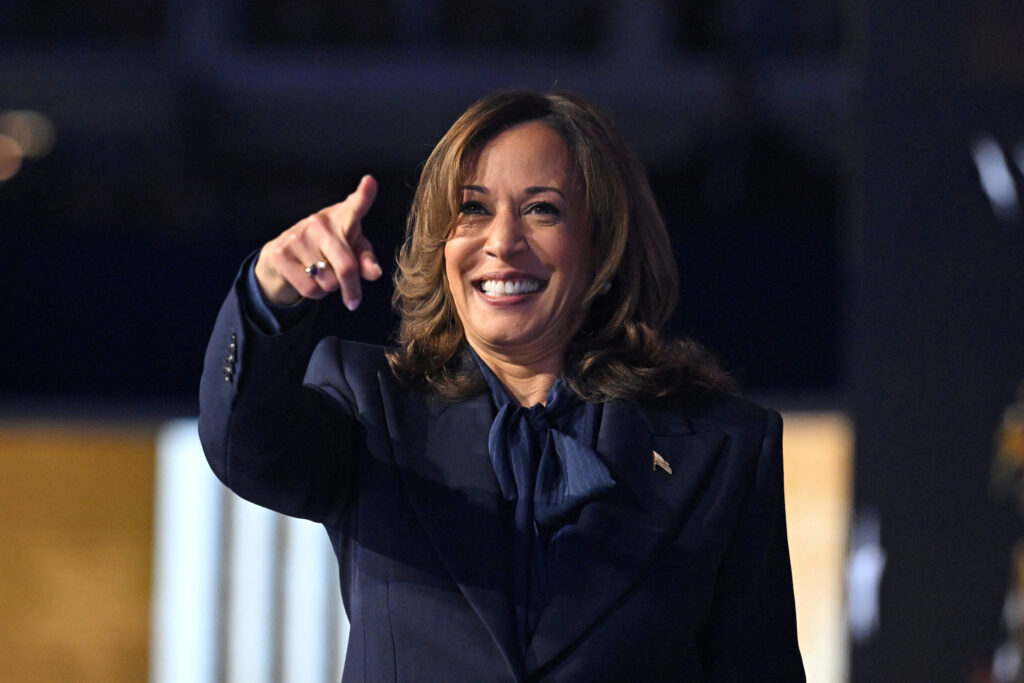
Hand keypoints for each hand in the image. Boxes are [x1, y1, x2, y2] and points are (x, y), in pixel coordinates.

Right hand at [255, 175, 382, 309]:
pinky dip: (315, 294)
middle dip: (352, 289)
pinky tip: (311, 281)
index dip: (364, 195)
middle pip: (347, 266)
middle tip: (353, 301)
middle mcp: (320, 222)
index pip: (355, 206)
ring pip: (329, 282)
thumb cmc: (328, 250)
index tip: (370, 182)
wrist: (283, 257)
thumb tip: (374, 273)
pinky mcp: (281, 254)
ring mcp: (298, 236)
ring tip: (323, 275)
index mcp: (341, 217)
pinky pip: (310, 288)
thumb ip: (366, 260)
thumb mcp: (351, 251)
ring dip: (330, 288)